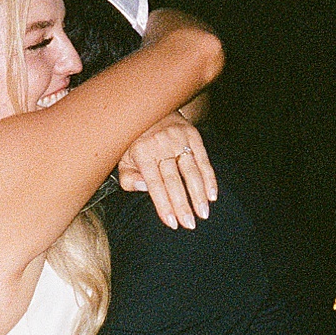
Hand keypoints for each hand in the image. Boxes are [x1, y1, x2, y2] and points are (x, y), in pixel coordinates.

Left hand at [117, 112, 216, 229]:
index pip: (155, 184)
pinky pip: (203, 159)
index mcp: (142, 153)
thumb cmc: (135, 142)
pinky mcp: (192, 135)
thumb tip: (143, 188)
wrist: (150, 109)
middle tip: (190, 225)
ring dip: (199, 194)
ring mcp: (178, 139)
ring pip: (191, 171)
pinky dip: (209, 178)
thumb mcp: (123, 159)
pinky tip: (212, 194)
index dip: (164, 204)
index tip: (172, 223)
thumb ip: (128, 178)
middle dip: (183, 204)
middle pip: (174, 180)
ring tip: (203, 213)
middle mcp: (161, 145)